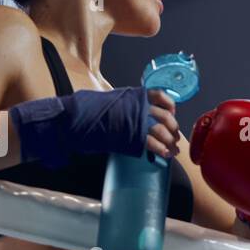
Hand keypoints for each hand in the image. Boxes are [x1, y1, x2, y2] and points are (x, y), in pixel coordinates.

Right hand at [10, 86, 178, 169]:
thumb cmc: (86, 110)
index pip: (160, 95)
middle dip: (172, 129)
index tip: (172, 113)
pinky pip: (153, 143)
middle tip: (174, 139)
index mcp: (133, 95)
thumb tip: (127, 113)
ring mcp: (136, 120)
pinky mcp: (132, 135)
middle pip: (165, 116)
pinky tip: (165, 155)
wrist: (74, 119)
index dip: (169, 105)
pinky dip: (161, 149)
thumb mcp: (109, 102)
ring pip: (162, 130)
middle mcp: (138, 105)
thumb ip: (122, 106)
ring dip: (170, 142)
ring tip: (173, 151)